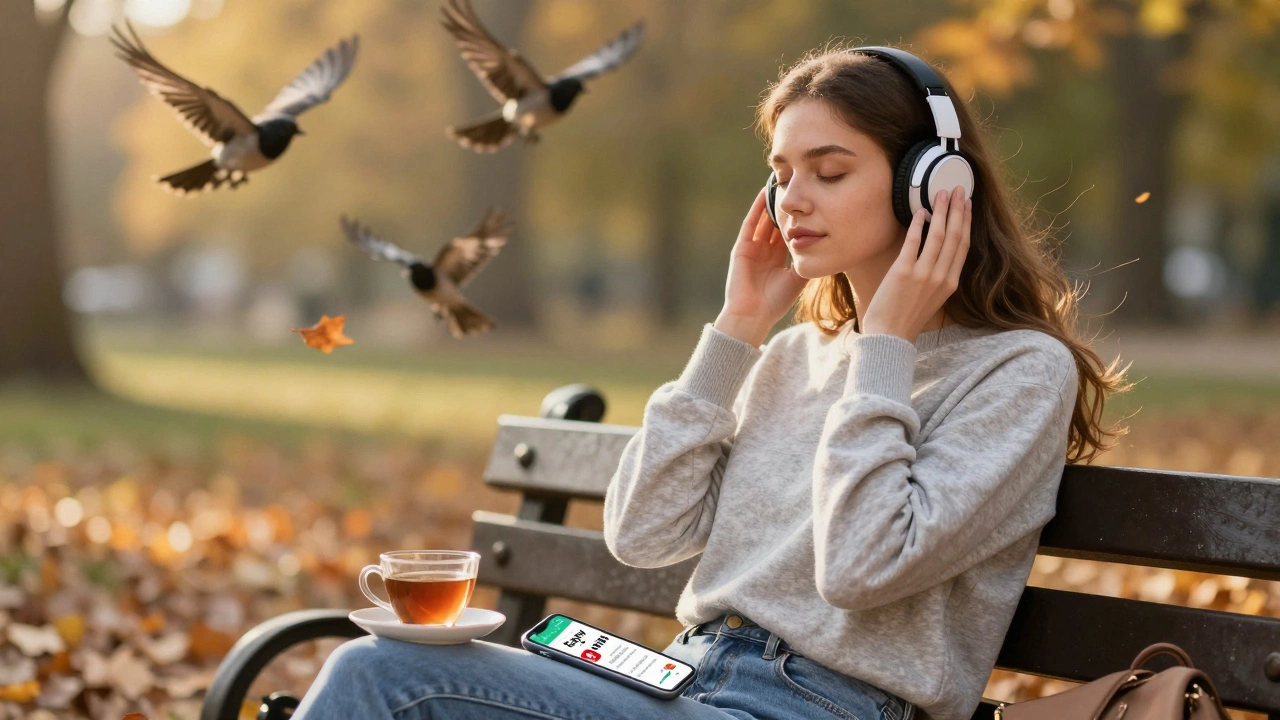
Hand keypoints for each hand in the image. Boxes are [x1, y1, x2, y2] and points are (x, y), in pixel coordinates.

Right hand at [714, 188, 808, 345]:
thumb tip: (826, 248)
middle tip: (797, 186)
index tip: (810, 203)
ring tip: (781, 183)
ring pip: (763, 220)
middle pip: (776, 223)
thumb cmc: (774, 303)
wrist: (752, 315)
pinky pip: (750, 224)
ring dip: (771, 202)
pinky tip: (765, 194)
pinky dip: (757, 209)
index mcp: (777, 259)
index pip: (788, 233)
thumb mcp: (797, 280)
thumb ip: (807, 263)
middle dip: (786, 207)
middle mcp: (764, 251)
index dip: (798, 219)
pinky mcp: (742, 247)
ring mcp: (752, 248)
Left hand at [860, 186, 970, 343]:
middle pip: (954, 236)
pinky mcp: (903, 272)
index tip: (967, 205)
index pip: (963, 246)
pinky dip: (918, 226)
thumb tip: (937, 253)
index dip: (966, 222)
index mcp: (950, 283)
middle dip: (958, 210)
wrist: (889, 337)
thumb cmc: (906, 318)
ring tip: (941, 194)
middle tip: (959, 189)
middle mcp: (941, 277)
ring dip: (941, 212)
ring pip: (938, 236)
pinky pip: (913, 243)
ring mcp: (923, 274)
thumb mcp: (932, 298)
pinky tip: (921, 212)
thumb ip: (938, 277)